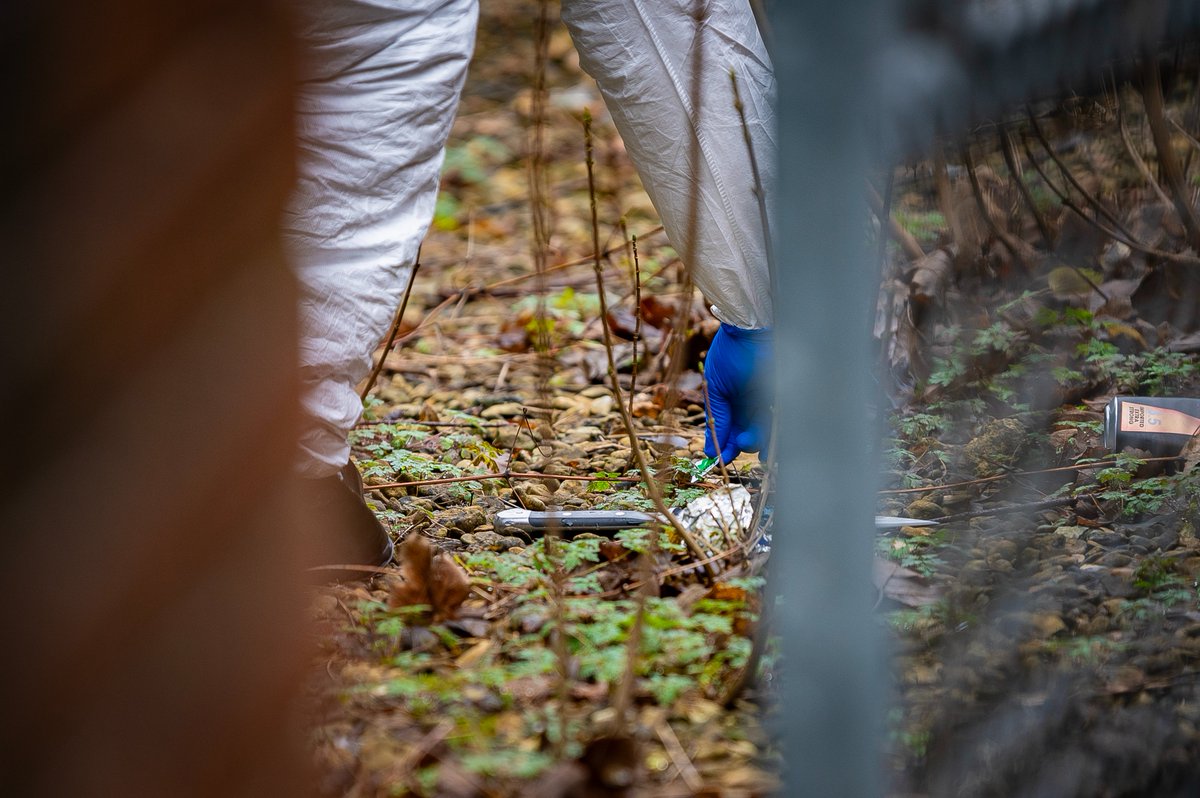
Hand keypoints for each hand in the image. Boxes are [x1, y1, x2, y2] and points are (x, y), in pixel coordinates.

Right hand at [702, 323, 772, 463]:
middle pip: (751, 434)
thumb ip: (717, 417)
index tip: (721, 459)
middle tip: (741, 443)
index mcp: (734, 401)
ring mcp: (771, 399)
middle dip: (746, 444)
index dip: (726, 446)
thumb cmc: (729, 353)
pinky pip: (784, 419)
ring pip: (769, 430)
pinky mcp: (786, 395)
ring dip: (763, 443)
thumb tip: (710, 450)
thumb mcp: (716, 387)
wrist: (751, 329)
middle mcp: (753, 403)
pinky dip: (778, 431)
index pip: (731, 431)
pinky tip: (773, 437)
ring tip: (755, 443)